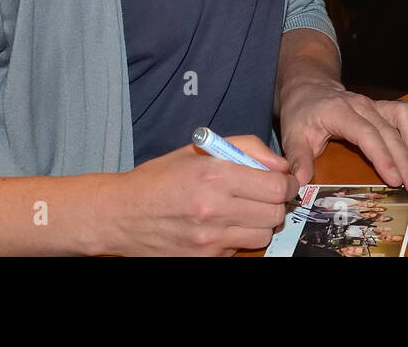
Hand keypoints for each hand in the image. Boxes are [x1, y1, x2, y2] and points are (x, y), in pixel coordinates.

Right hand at [110, 135, 297, 255]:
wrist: (121, 215)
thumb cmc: (159, 178)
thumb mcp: (198, 149)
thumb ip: (245, 148)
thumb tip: (281, 164)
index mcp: (214, 174)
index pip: (275, 185)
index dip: (286, 182)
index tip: (282, 180)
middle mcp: (215, 208)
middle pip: (275, 212)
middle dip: (276, 202)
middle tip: (265, 194)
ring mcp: (211, 238)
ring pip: (264, 235)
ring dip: (261, 222)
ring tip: (243, 211)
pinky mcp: (206, 258)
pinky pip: (241, 248)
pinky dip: (239, 237)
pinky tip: (222, 225)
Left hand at [278, 75, 407, 192]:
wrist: (308, 88)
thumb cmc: (301, 112)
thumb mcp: (292, 134)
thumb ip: (297, 157)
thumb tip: (301, 180)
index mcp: (338, 111)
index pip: (366, 133)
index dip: (382, 156)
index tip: (394, 179)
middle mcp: (361, 105)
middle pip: (390, 131)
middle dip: (406, 161)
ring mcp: (375, 105)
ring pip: (405, 117)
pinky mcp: (384, 108)